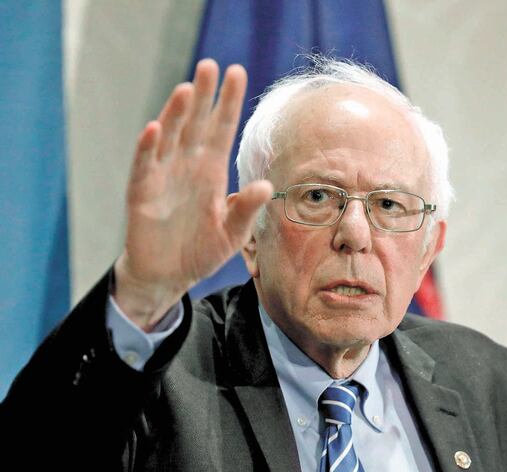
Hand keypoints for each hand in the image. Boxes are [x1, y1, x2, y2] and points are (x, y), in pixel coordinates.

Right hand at [114, 59, 271, 329]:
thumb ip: (246, 209)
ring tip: (187, 89)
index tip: (236, 72)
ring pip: (170, 137)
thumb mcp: (232, 233)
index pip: (222, 129)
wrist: (168, 275)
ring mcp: (163, 175)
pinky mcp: (142, 192)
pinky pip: (145, 165)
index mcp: (211, 171)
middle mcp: (187, 166)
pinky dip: (148, 148)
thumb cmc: (201, 251)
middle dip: (203, 96)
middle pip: (195, 124)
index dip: (228, 103)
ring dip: (176, 114)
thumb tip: (266, 185)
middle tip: (210, 65)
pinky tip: (155, 128)